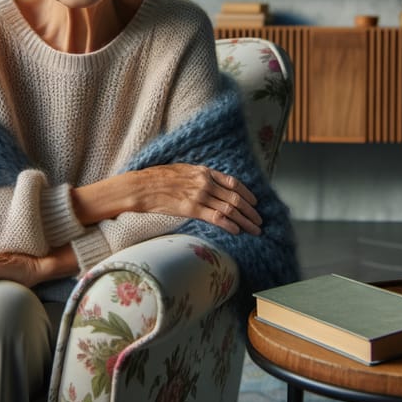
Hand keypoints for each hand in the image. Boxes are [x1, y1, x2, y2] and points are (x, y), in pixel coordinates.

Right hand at [133, 163, 261, 235]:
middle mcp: (205, 182)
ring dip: (245, 220)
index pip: (233, 182)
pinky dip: (230, 224)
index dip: (247, 193)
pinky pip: (216, 217)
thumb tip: (210, 185)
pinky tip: (237, 231)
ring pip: (230, 209)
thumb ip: (198, 176)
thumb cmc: (158, 178)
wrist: (142, 186)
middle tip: (259, 220)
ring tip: (254, 229)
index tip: (255, 202)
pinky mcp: (192, 209)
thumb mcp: (183, 170)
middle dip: (250, 210)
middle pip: (236, 197)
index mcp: (204, 171)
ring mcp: (200, 195)